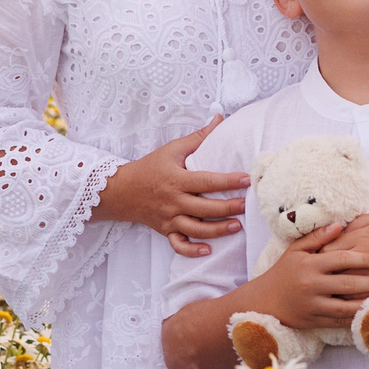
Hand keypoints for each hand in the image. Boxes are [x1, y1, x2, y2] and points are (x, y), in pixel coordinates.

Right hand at [96, 116, 248, 256]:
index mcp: (176, 179)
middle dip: (227, 208)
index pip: (206, 181)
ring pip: (195, 229)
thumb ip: (198, 137)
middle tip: (246, 205)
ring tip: (236, 226)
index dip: (227, 181)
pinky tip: (208, 249)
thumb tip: (219, 118)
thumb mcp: (172, 149)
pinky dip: (192, 250)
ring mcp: (169, 218)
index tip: (246, 179)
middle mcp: (173, 201)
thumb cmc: (149, 167)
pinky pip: (178, 245)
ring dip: (217, 230)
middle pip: (204, 208)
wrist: (121, 190)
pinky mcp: (165, 230)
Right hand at [257, 221, 368, 330]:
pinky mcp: (313, 321)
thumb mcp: (295, 250)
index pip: (341, 259)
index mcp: (309, 265)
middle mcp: (311, 285)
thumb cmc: (283, 272)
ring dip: (366, 302)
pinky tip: (368, 314)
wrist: (264, 301)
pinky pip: (338, 322)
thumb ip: (318, 237)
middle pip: (346, 283)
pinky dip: (354, 318)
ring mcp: (312, 305)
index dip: (362, 258)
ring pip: (345, 306)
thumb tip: (340, 224)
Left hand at [325, 211, 368, 294]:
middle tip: (317, 276)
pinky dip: (346, 301)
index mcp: (361, 238)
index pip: (327, 249)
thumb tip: (337, 227)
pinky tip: (342, 300)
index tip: (318, 260)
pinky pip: (355, 299)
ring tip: (325, 290)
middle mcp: (362, 257)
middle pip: (330, 268)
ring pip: (339, 286)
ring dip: (331, 289)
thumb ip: (357, 221)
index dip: (320, 255)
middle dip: (322, 273)